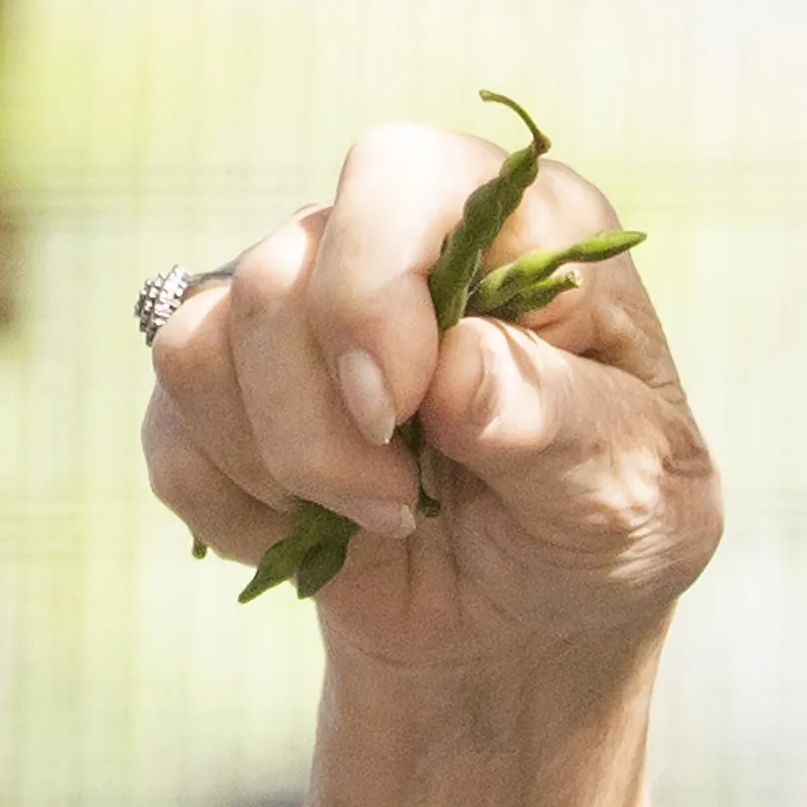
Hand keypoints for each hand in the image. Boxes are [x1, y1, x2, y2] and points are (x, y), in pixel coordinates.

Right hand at [141, 119, 718, 695]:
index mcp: (517, 229)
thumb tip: (455, 368)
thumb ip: (556, 422)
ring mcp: (301, 311)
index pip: (397, 177)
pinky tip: (313, 536)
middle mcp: (394, 243)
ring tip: (376, 521)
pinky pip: (170, 434)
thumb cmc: (602, 536)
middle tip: (404, 510)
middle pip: (277, 276)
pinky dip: (235, 513)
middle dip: (324, 429)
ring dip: (279, 468)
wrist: (527, 629)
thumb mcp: (635, 492)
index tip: (397, 416)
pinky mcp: (231, 390)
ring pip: (199, 345)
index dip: (370, 292)